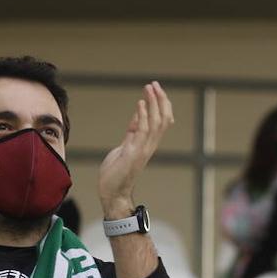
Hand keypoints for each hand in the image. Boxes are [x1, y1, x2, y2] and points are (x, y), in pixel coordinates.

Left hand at [99, 82, 172, 218]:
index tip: (155, 88)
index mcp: (148, 143)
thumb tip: (139, 113)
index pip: (162, 120)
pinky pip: (142, 132)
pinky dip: (142, 116)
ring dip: (153, 104)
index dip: (161, 104)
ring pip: (156, 123)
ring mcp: (143, 150)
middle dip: (160, 100)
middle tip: (155, 84)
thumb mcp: (125, 145)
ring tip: (149, 88)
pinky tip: (140, 104)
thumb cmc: (116, 172)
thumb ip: (133, 130)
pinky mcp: (134, 153)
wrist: (112, 193)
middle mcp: (149, 146)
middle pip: (163, 119)